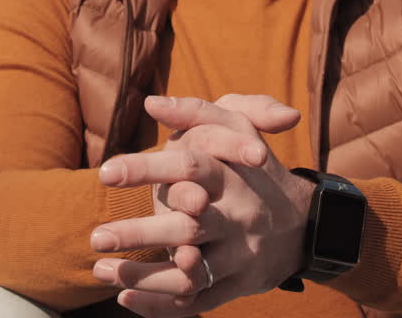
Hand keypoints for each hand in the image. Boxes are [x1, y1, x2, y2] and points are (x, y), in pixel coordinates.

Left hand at [91, 95, 311, 316]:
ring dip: (142, 276)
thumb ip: (196, 111)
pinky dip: (158, 305)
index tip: (105, 173)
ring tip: (100, 270)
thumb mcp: (236, 127)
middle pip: (187, 227)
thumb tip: (152, 103)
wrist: (305, 223)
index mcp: (232, 174)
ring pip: (189, 274)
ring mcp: (239, 255)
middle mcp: (238, 216)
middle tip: (97, 237)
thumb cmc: (251, 168)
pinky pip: (196, 302)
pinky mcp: (237, 285)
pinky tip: (124, 297)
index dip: (148, 169)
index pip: (189, 166)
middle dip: (138, 234)